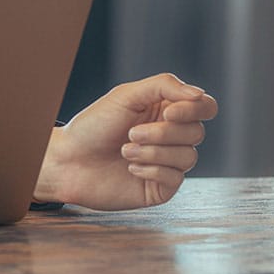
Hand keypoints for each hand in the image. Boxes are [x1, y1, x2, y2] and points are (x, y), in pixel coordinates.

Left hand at [34, 73, 217, 209]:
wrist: (69, 160)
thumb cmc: (94, 125)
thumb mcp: (126, 96)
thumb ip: (164, 86)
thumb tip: (199, 95)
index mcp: (165, 110)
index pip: (204, 107)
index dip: (194, 110)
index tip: (168, 113)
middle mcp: (171, 136)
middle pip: (196, 132)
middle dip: (162, 133)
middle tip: (131, 133)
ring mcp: (168, 162)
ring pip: (189, 156)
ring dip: (153, 152)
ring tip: (124, 150)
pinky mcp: (161, 187)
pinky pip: (176, 178)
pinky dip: (151, 169)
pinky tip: (130, 168)